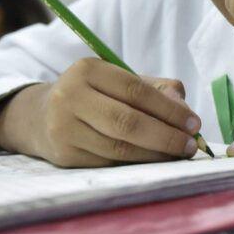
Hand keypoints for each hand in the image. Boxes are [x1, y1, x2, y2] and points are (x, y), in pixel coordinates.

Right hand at [0, 58, 201, 166]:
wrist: (40, 117)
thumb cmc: (93, 96)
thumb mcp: (118, 81)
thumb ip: (155, 89)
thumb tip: (184, 109)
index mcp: (87, 70)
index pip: (135, 90)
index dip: (168, 109)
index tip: (193, 123)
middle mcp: (70, 96)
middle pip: (127, 122)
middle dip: (165, 136)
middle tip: (190, 146)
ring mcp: (63, 128)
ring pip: (119, 148)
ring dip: (155, 155)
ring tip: (178, 155)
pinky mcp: (64, 155)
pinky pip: (109, 163)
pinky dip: (137, 164)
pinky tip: (154, 161)